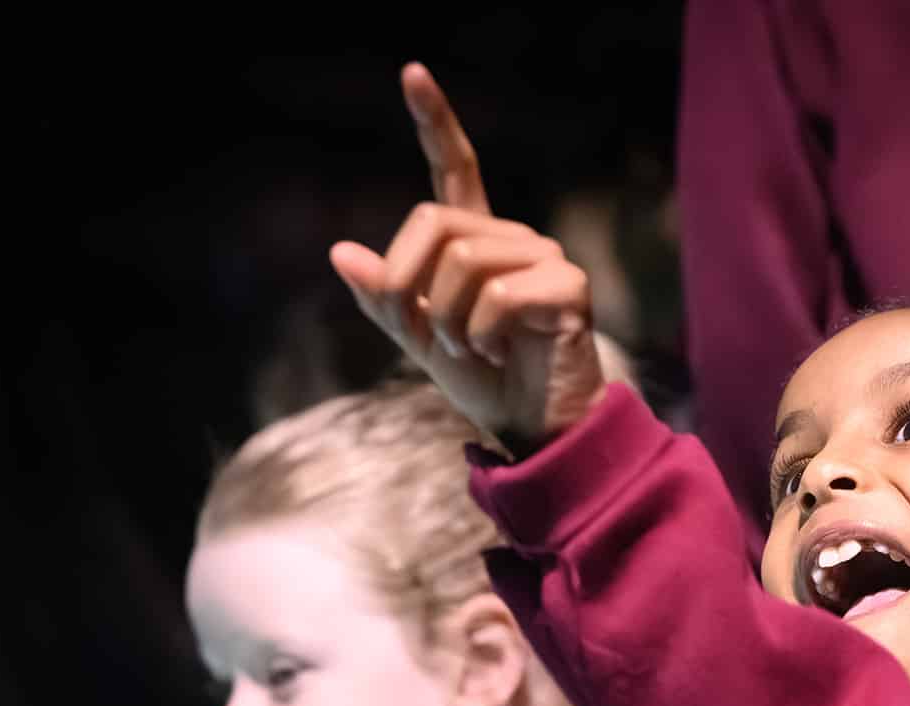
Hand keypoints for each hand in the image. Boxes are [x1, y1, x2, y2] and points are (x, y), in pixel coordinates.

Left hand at [330, 63, 605, 455]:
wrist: (535, 429)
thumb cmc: (484, 382)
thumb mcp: (418, 338)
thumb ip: (384, 297)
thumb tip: (341, 252)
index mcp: (478, 241)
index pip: (456, 169)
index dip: (435, 121)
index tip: (412, 72)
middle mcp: (514, 238)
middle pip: (434, 222)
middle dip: (408, 283)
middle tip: (426, 333)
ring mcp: (545, 257)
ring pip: (461, 259)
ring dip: (444, 318)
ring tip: (468, 348)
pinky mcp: (568, 286)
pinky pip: (495, 295)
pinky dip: (479, 334)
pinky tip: (498, 354)